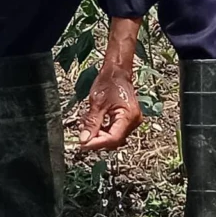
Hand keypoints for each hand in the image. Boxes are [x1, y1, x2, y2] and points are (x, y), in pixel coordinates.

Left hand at [75, 16, 146, 152]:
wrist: (116, 72)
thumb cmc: (109, 82)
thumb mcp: (97, 104)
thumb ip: (91, 123)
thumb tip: (84, 140)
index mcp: (129, 116)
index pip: (113, 138)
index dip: (97, 143)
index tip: (83, 144)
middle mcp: (134, 121)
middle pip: (114, 140)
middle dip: (96, 139)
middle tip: (82, 136)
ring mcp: (131, 121)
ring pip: (113, 136)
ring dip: (98, 134)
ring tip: (85, 127)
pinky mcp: (127, 120)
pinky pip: (114, 130)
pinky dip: (102, 129)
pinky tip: (93, 124)